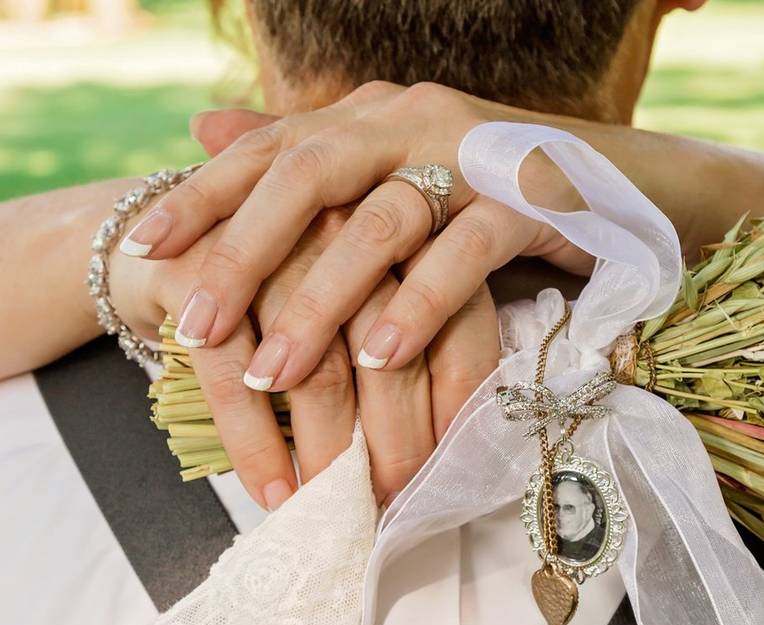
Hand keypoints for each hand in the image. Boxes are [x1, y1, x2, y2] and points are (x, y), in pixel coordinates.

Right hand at [110, 197, 497, 507]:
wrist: (160, 240)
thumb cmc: (272, 289)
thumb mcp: (339, 304)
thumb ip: (388, 350)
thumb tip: (421, 452)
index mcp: (400, 231)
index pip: (454, 321)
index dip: (455, 401)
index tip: (445, 464)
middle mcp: (344, 225)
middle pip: (389, 350)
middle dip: (395, 439)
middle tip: (391, 499)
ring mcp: (270, 244)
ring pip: (317, 366)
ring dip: (328, 448)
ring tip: (332, 500)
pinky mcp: (200, 267)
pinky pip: (236, 373)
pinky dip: (255, 441)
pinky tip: (272, 488)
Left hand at [119, 82, 589, 393]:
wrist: (619, 186)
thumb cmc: (487, 192)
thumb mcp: (390, 174)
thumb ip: (303, 155)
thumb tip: (207, 129)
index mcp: (371, 115)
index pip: (270, 149)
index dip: (203, 196)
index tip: (144, 249)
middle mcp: (412, 118)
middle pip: (309, 175)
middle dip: (245, 253)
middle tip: (196, 327)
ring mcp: (474, 152)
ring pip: (381, 219)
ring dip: (325, 299)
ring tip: (275, 370)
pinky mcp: (530, 197)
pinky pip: (464, 251)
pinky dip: (419, 304)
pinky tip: (380, 356)